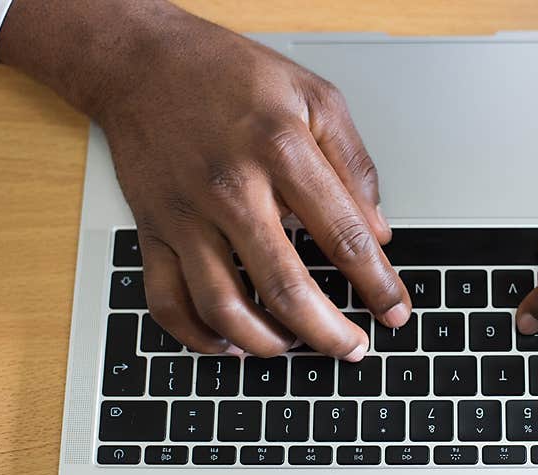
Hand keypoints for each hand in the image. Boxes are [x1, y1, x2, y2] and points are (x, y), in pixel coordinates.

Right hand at [0, 0, 409, 358]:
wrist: (143, 63)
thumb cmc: (232, 78)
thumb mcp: (315, 98)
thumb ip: (354, 165)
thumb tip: (379, 232)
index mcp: (282, 152)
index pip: (345, 238)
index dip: (378, 285)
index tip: (395, 311)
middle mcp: (232, 189)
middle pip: (286, 288)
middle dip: (329, 333)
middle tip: (353, 347)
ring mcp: (186, 216)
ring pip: (224, 307)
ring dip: (269, 344)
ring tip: (296, 347)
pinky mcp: (152, 232)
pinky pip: (168, 303)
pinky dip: (200, 337)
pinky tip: (233, 343)